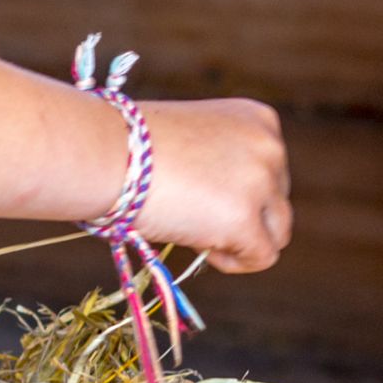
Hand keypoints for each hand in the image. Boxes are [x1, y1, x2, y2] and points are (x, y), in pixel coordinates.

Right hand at [134, 98, 292, 273]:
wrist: (104, 153)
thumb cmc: (132, 147)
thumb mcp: (194, 140)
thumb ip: (223, 164)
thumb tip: (232, 205)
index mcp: (259, 120)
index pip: (272, 172)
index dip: (237, 192)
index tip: (199, 191)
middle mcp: (270, 147)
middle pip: (277, 203)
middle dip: (240, 216)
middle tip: (191, 212)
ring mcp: (261, 182)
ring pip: (278, 232)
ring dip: (242, 241)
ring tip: (197, 232)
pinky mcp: (245, 219)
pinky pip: (262, 257)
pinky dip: (233, 262)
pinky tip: (200, 246)